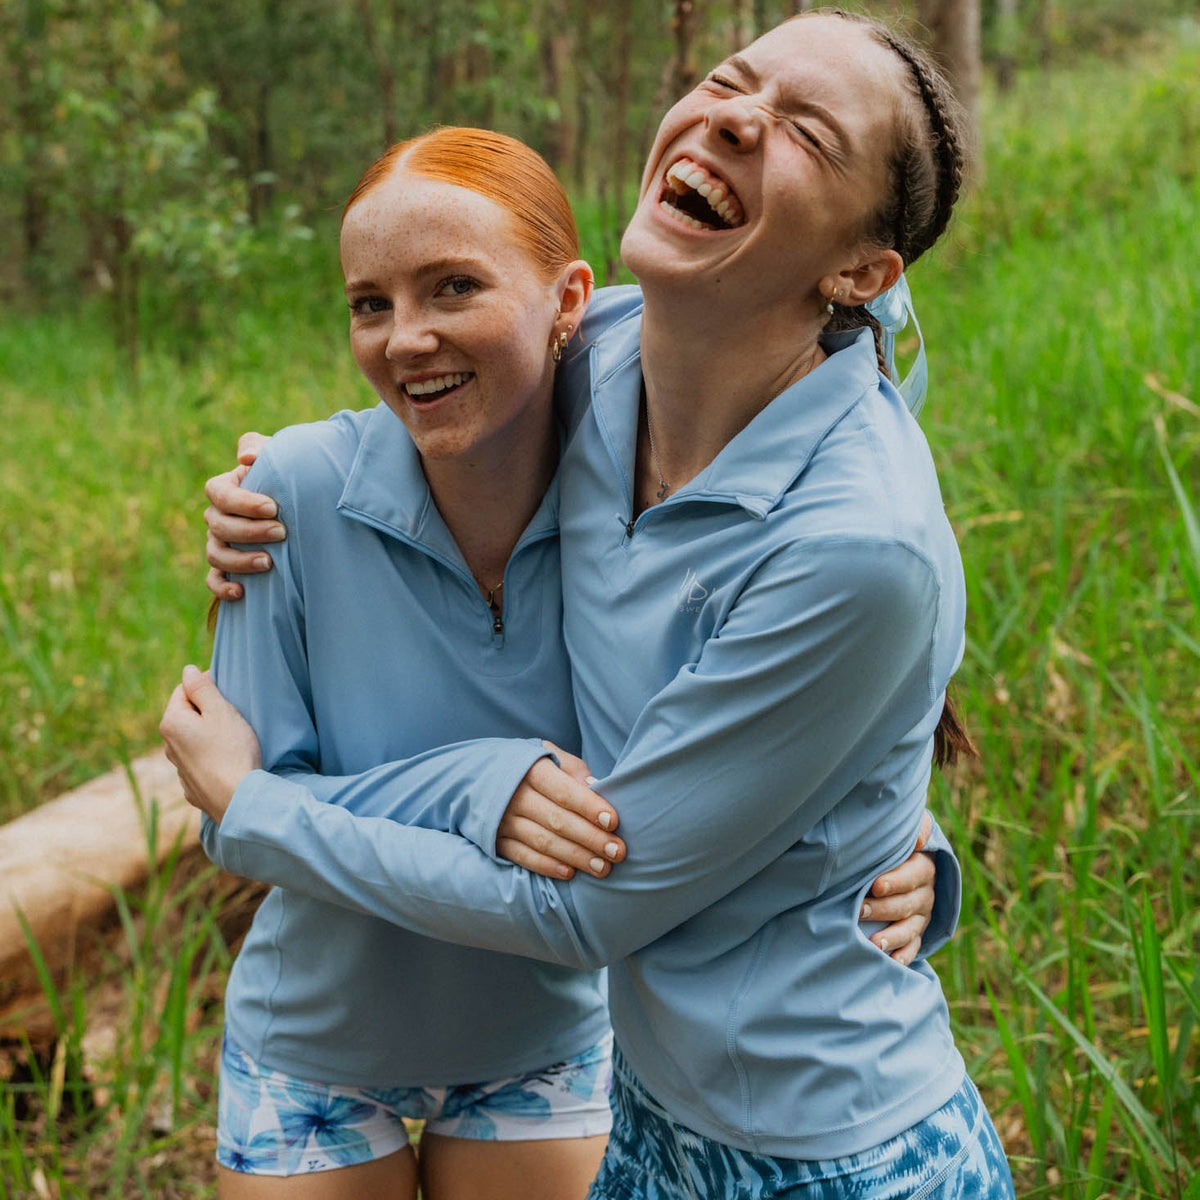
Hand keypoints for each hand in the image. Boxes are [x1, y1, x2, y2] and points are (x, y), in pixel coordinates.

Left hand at [159, 665, 261, 822]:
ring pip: (193, 739)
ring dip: (209, 735)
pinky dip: (211, 756)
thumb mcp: (220, 711)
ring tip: (233, 741)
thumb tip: (187, 670)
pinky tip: (228, 762)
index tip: (228, 694)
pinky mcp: (191, 785)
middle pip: (187, 715)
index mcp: (172, 722)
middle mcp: (168, 745)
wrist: (238, 799)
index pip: (183, 690)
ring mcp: (179, 768)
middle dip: (208, 712)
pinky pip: (200, 761)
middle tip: (234, 717)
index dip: (206, 686)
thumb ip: (202, 688)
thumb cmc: (232, 750)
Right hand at [204, 432, 282, 600]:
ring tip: (269, 563)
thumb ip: (262, 449)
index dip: (242, 502)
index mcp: (225, 488)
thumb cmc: (286, 477)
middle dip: (250, 531)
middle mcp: (217, 516)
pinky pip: (214, 580)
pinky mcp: (226, 567)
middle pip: (219, 526)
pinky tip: (242, 593)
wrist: (299, 505)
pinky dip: (223, 588)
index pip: (219, 494)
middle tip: (282, 532)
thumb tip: (246, 459)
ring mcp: (219, 543)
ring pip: (215, 554)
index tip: (273, 507)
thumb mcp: (277, 457)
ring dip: (239, 561)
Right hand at [495, 742, 625, 879]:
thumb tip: (597, 786)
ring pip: (542, 842)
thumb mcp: (547, 754)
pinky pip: (522, 857)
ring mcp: (502, 820)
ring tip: (602, 867)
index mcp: (529, 769)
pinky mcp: (495, 841)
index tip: (613, 821)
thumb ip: (573, 769)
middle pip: (556, 820)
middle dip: (590, 838)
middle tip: (617, 852)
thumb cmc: (527, 764)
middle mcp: (513, 795)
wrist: (477, 774)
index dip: (588, 806)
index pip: (562, 790)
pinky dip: (547, 867)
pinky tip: (570, 873)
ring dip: (575, 857)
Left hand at [860, 810, 934, 965]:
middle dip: (883, 909)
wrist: (904, 863)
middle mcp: (926, 894)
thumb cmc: (895, 846)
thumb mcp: (906, 832)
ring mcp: (922, 916)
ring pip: (910, 929)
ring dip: (892, 936)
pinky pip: (913, 947)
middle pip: (907, 904)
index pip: (913, 875)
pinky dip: (903, 955)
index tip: (875, 885)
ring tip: (874, 942)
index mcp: (923, 868)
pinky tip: (890, 961)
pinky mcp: (917, 933)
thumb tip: (919, 840)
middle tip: (859, 910)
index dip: (895, 881)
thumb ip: (916, 828)